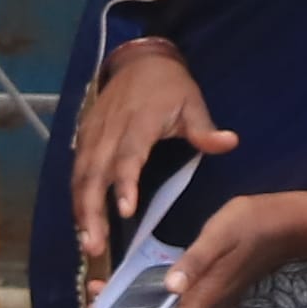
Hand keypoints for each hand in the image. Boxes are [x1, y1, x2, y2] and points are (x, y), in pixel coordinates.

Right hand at [71, 41, 228, 273]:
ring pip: (80, 177)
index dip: (124, 183)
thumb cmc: (169, 86)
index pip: (128, 156)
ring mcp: (92, 135)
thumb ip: (204, 129)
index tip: (125, 211)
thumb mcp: (192, 102)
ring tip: (87, 243)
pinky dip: (77, 199)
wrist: (138, 61)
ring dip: (80, 211)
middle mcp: (109, 131)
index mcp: (138, 122)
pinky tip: (82, 224)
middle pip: (94, 174)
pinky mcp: (84, 139)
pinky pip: (76, 173)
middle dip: (91, 211)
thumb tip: (230, 143)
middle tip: (94, 245)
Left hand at [110, 189, 306, 307]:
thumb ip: (194, 262)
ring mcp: (209, 300)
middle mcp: (205, 307)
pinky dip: (149, 302)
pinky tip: (133, 285)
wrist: (289, 224)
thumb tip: (169, 287)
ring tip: (103, 297)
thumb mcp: (219, 235)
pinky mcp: (210, 289)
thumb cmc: (252, 224)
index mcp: (205, 299)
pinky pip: (174, 306)